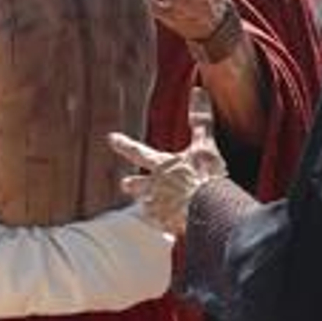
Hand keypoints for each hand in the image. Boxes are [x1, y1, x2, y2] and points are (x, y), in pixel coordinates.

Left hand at [109, 88, 227, 234]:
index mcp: (161, 165)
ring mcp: (160, 209)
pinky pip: (164, 228)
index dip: (123, 143)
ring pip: (148, 208)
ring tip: (153, 210)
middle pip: (136, 186)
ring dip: (150, 207)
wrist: (210, 209)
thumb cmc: (207, 176)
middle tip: (125, 184)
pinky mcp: (169, 227)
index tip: (111, 138)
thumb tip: (198, 90)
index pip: (137, 151)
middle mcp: (155, 188)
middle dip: (132, 185)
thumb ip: (200, 118)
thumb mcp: (205, 143)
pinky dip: (167, 227)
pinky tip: (171, 229)